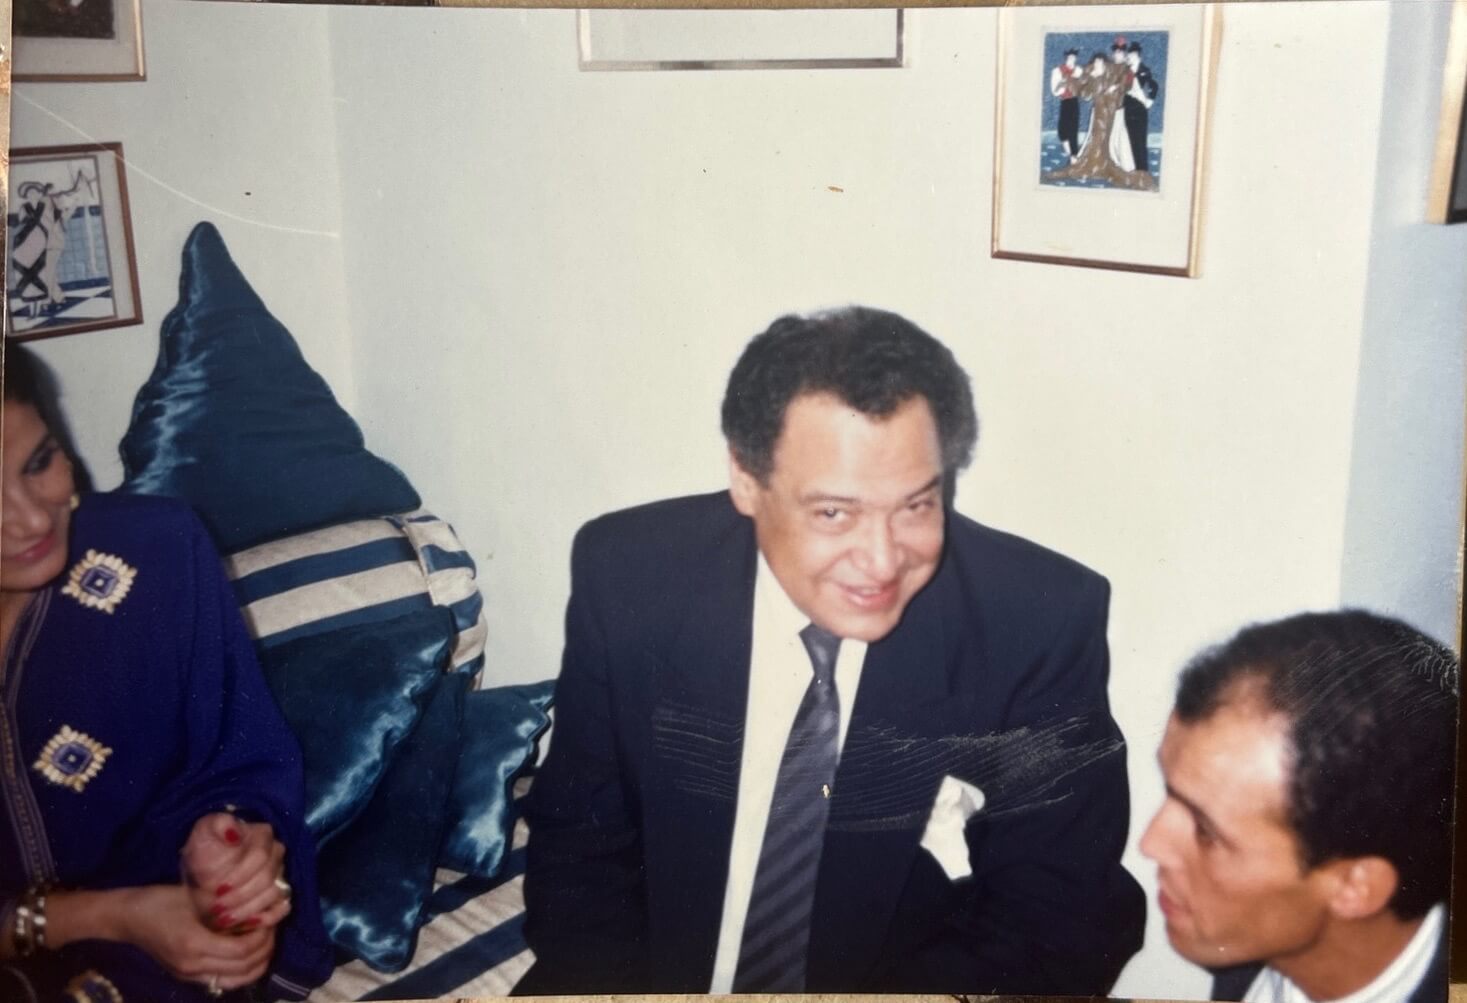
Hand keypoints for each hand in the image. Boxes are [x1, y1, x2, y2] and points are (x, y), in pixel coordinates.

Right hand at [117, 884, 276, 991]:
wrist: (126, 918)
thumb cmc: (158, 901)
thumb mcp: (194, 896)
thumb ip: (226, 903)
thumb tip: (258, 903)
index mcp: (194, 945)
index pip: (242, 950)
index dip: (262, 936)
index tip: (269, 918)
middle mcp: (193, 966)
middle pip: (244, 968)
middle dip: (265, 949)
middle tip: (271, 928)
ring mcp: (189, 975)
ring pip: (236, 980)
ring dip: (257, 963)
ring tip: (264, 941)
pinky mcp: (186, 976)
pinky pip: (223, 980)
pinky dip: (242, 970)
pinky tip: (247, 952)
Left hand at [182, 814, 291, 933]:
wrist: (201, 876)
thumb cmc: (203, 853)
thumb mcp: (202, 834)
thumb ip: (217, 825)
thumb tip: (234, 834)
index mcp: (262, 835)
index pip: (260, 856)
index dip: (239, 874)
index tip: (216, 889)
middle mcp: (276, 854)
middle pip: (267, 877)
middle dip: (240, 896)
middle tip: (216, 909)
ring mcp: (280, 875)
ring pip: (274, 894)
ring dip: (247, 909)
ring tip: (223, 919)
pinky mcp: (279, 896)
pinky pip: (283, 908)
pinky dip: (266, 918)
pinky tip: (246, 924)